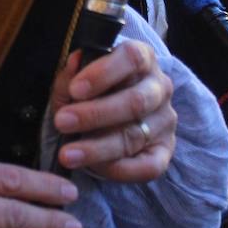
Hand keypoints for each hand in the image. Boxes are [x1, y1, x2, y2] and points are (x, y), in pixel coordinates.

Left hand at [50, 41, 174, 182]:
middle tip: (62, 122)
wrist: (105, 114)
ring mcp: (165, 120)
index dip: (103, 74)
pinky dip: (119, 169)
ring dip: (98, 147)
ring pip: (135, 135)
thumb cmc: (90, 90)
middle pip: (135, 101)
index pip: (132, 58)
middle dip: (95, 114)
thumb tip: (74, 62)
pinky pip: (149, 166)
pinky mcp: (164, 150)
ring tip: (68, 153)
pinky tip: (95, 167)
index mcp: (142, 58)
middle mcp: (159, 87)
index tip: (75, 89)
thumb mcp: (76, 79)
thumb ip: (71, 74)